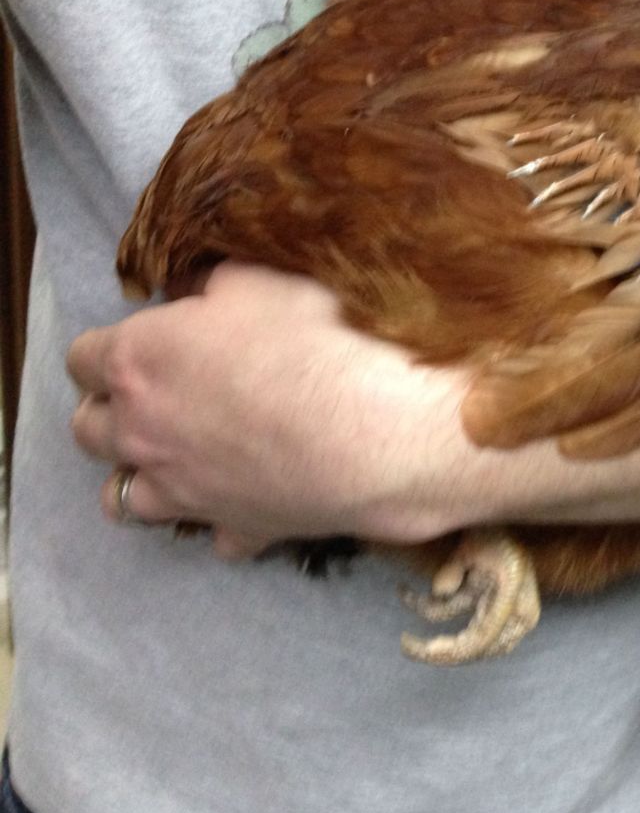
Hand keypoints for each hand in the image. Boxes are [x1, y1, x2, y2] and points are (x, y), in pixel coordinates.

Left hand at [66, 262, 479, 555]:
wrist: (383, 428)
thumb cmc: (322, 339)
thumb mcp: (264, 279)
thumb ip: (216, 283)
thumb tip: (199, 287)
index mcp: (140, 361)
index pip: (83, 357)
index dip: (112, 345)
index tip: (148, 337)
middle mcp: (144, 433)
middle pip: (88, 430)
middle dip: (112, 411)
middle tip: (159, 394)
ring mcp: (185, 491)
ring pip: (123, 497)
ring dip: (144, 476)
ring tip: (184, 457)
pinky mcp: (237, 528)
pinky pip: (212, 533)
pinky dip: (223, 517)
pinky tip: (252, 495)